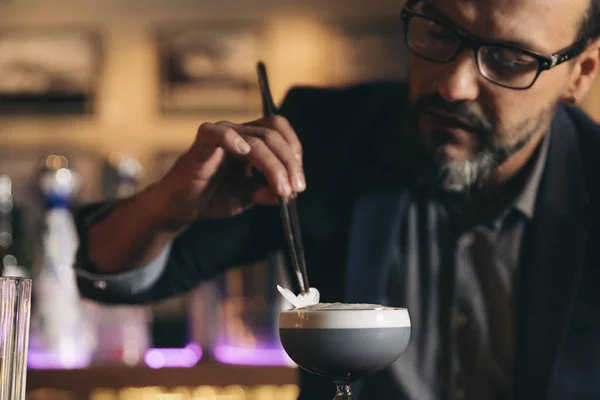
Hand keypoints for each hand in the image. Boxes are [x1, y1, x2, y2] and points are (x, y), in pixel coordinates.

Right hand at [150, 115, 305, 225]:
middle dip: (289, 164)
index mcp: (252, 140)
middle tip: (295, 190)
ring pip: (256, 140)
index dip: (294, 153)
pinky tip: (243, 152)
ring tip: (281, 189)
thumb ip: (267, 191)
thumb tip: (291, 191)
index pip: (280, 131)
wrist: (182, 208)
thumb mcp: (249, 197)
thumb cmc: (213, 197)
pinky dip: (231, 139)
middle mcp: (239, 133)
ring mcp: (220, 136)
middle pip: (273, 135)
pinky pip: (216, 133)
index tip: (299, 182)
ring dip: (274, 165)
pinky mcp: (201, 144)